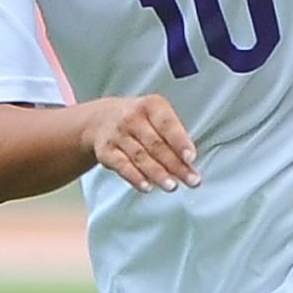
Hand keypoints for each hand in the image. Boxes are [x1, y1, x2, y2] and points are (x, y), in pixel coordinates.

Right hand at [79, 94, 198, 191]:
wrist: (100, 119)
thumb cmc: (138, 121)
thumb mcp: (156, 116)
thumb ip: (173, 137)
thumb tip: (189, 165)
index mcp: (151, 106)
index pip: (167, 124)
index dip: (180, 142)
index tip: (191, 158)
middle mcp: (133, 118)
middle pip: (156, 144)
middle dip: (176, 165)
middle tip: (191, 180)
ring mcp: (118, 135)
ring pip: (141, 157)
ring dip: (158, 173)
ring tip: (172, 186)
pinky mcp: (106, 152)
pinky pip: (122, 166)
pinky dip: (135, 177)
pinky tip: (147, 187)